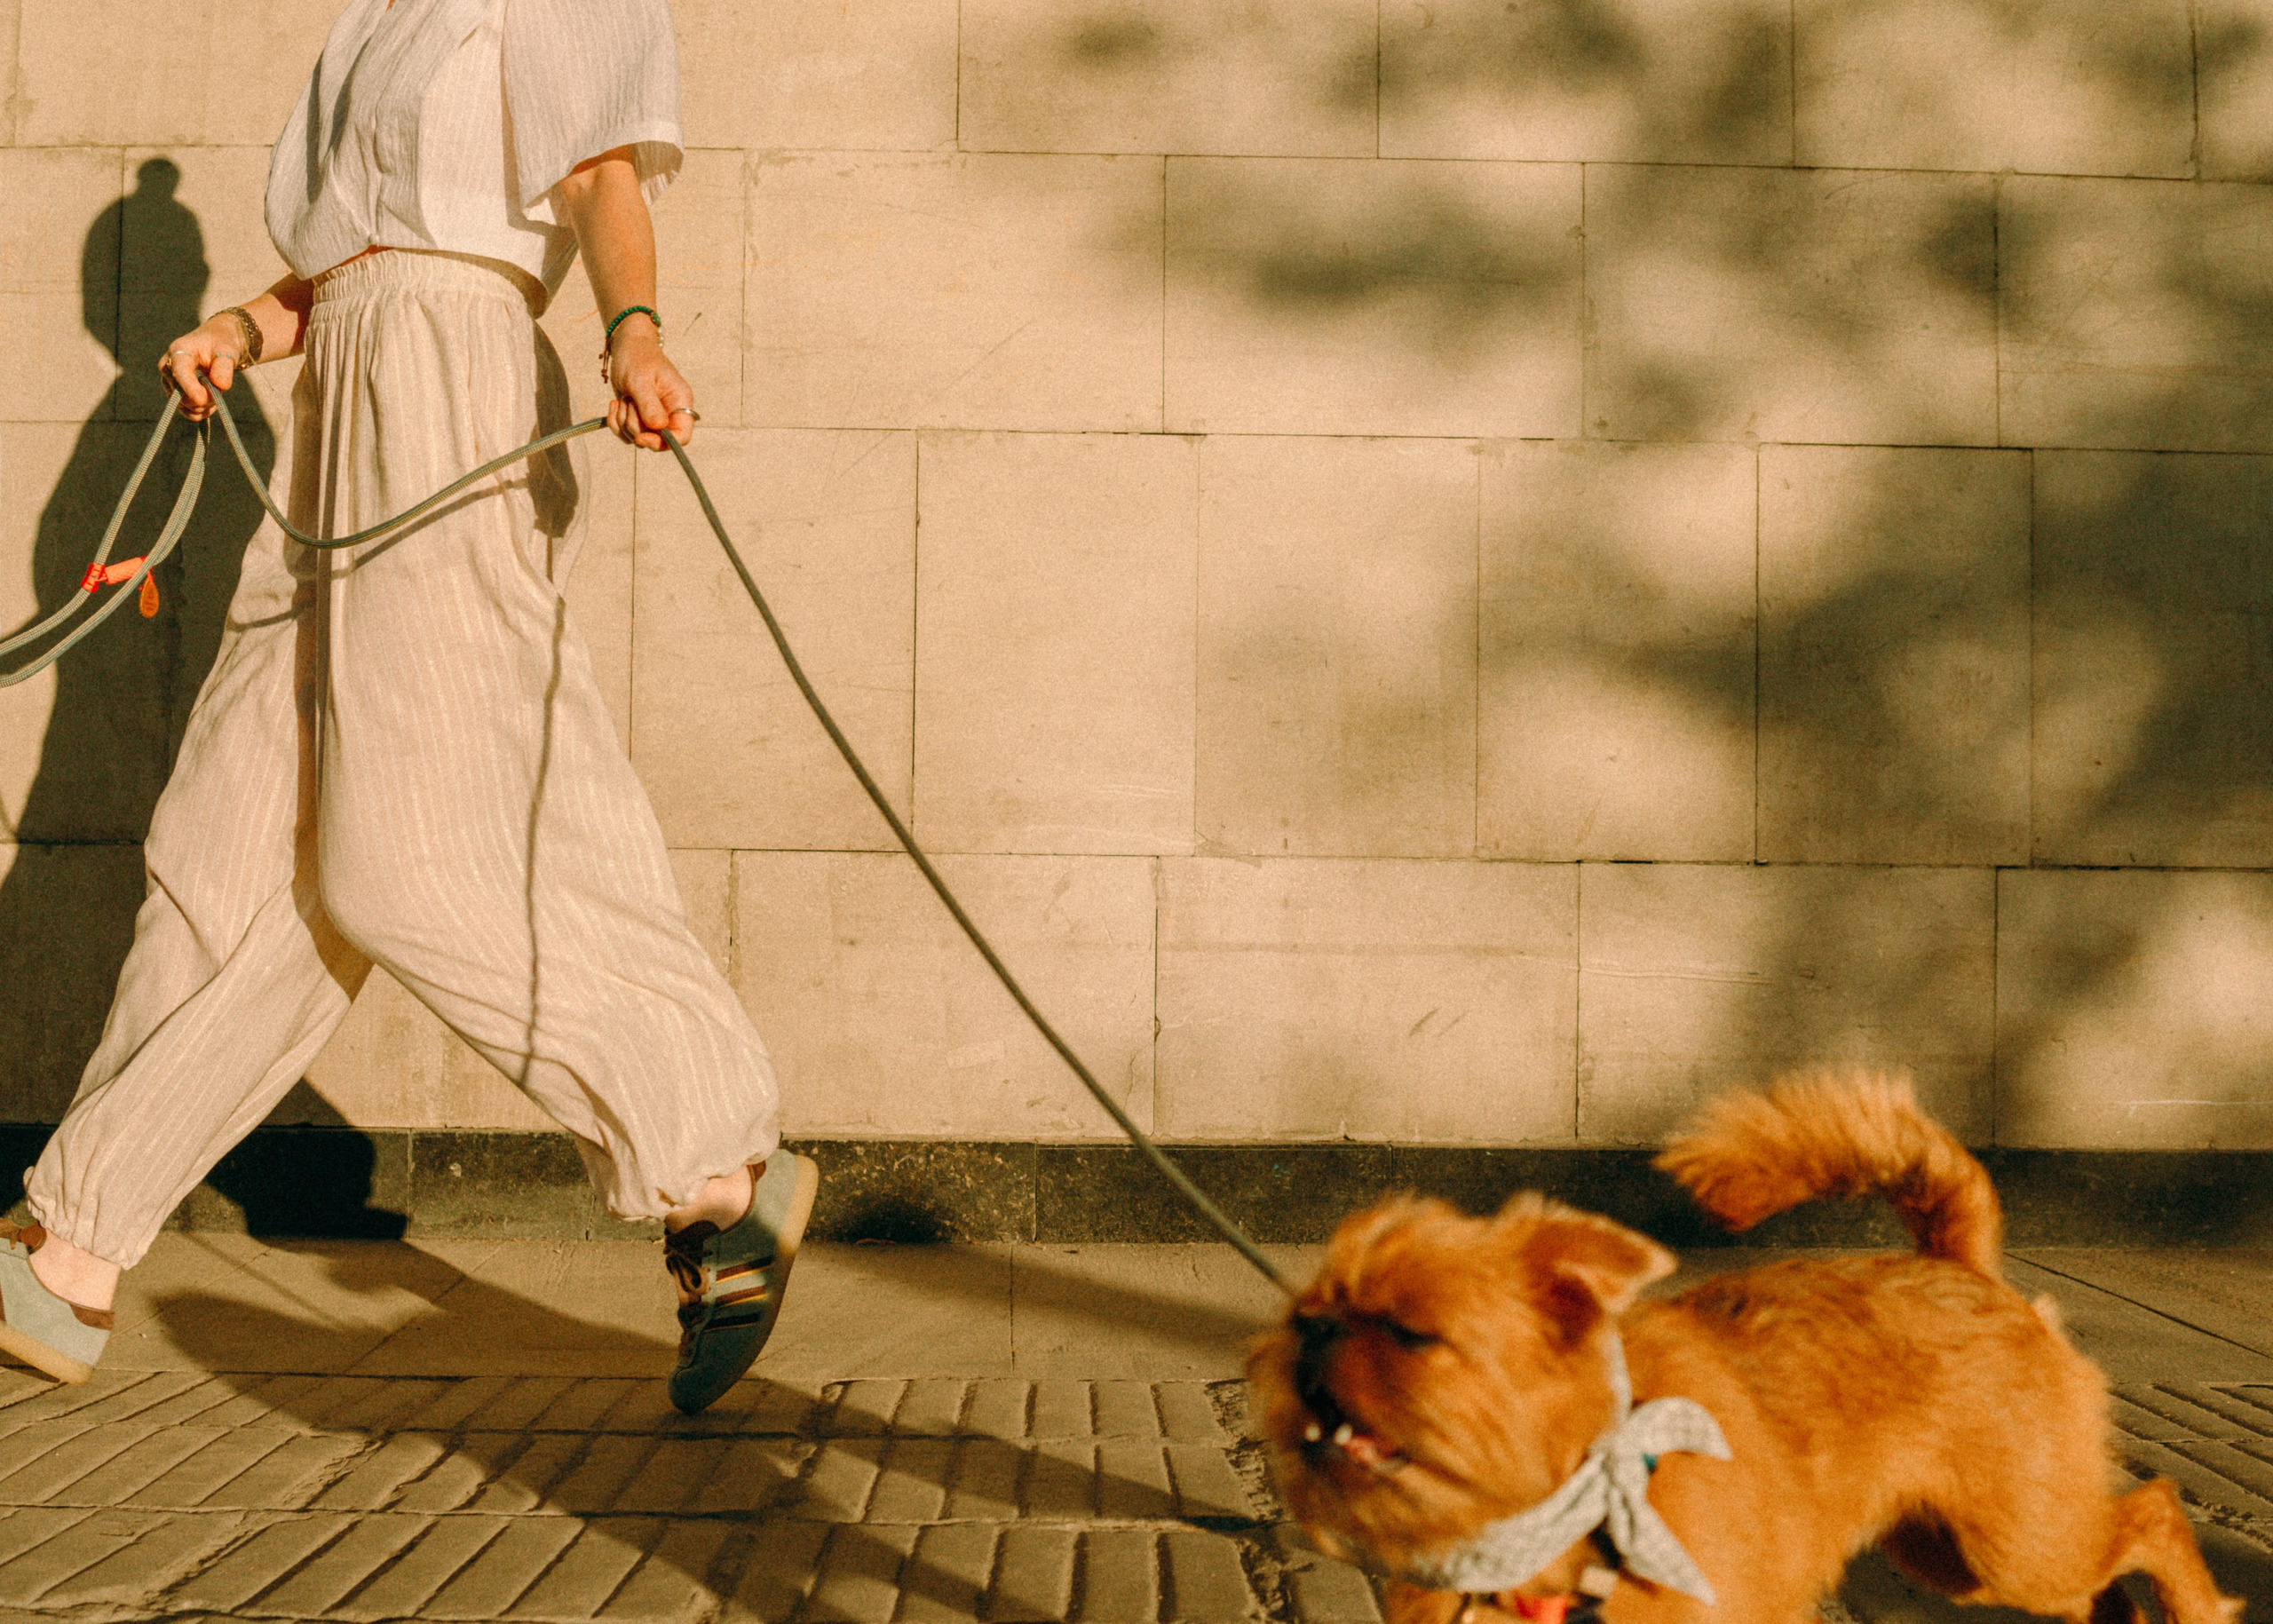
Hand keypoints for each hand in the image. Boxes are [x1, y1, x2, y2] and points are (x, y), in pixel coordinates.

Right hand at [157, 314, 248, 418]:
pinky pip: (188, 412)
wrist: (216, 346)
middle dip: (205, 397)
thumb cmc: (221, 345)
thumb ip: (224, 367)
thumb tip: (220, 385)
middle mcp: (167, 366)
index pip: (179, 372)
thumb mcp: (228, 351)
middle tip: (220, 388)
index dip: (189, 388)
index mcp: (178, 351)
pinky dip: (203, 411)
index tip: (202, 400)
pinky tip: (212, 402)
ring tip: (216, 390)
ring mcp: (169, 381)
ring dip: (206, 404)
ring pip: (186, 405)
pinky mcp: (174, 394)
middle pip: (182, 394)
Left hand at [607, 325, 693, 450]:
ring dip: (623, 422)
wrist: (626, 347)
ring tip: (624, 399)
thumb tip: (658, 428)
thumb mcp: (641, 380)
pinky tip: (615, 404)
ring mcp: (653, 417)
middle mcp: (670, 413)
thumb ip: (649, 405)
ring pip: (638, 438)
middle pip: (657, 441)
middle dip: (636, 427)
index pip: (681, 436)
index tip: (641, 437)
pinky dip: (616, 423)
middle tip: (629, 404)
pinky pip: (625, 434)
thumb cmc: (637, 358)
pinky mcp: (638, 418)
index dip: (663, 442)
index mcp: (680, 402)